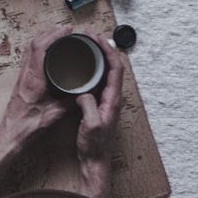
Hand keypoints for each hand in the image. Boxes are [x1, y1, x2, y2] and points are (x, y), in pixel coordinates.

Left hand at [0, 25, 73, 146]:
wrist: (11, 134)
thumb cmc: (28, 126)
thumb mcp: (55, 114)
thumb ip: (72, 102)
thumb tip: (87, 92)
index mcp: (34, 79)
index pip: (40, 47)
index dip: (54, 35)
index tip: (66, 30)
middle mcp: (26, 75)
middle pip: (33, 44)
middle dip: (50, 33)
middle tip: (65, 30)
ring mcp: (22, 77)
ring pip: (29, 50)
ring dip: (43, 39)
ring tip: (57, 37)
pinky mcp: (21, 81)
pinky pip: (28, 58)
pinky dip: (38, 50)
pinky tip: (46, 53)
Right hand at [73, 31, 124, 197]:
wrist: (94, 161)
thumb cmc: (94, 146)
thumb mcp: (90, 125)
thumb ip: (89, 106)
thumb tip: (83, 92)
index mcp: (112, 100)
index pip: (114, 68)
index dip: (107, 51)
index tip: (95, 39)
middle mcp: (112, 98)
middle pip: (112, 66)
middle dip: (102, 48)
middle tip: (89, 36)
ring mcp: (106, 101)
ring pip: (105, 72)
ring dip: (98, 57)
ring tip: (87, 46)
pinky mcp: (99, 105)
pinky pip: (98, 81)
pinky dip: (92, 69)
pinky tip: (82, 68)